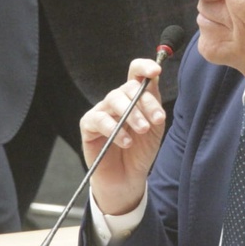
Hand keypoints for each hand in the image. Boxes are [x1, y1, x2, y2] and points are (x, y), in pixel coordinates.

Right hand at [79, 58, 166, 214]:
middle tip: (156, 121)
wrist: (128, 178)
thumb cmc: (141, 150)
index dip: (144, 67)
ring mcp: (102, 111)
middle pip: (128, 88)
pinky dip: (114, 129)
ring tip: (143, 131)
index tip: (155, 71)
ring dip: (132, 115)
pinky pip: (99, 119)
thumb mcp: (155, 127)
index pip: (135, 73)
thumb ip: (154, 103)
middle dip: (145, 103)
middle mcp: (117, 100)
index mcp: (135, 97)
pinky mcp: (88, 126)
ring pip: (114, 100)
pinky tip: (126, 142)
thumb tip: (153, 78)